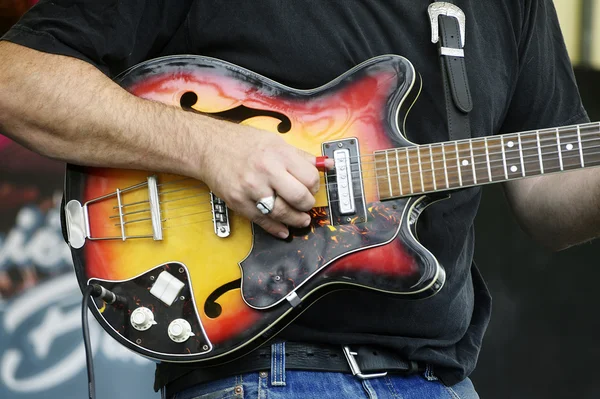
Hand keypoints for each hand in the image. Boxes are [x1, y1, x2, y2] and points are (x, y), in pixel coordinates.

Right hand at [197, 121, 330, 237]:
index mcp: (278, 154)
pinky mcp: (239, 202)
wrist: (208, 147)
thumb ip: (300, 156)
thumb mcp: (275, 142)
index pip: (309, 177)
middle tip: (306, 205)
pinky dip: (276, 228)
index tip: (311, 188)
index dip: (315, 186)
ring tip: (301, 220)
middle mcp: (265, 170)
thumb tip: (326, 164)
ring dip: (296, 220)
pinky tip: (284, 229)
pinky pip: (262, 221)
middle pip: (298, 197)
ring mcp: (251, 188)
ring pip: (282, 213)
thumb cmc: (242, 143)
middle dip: (307, 205)